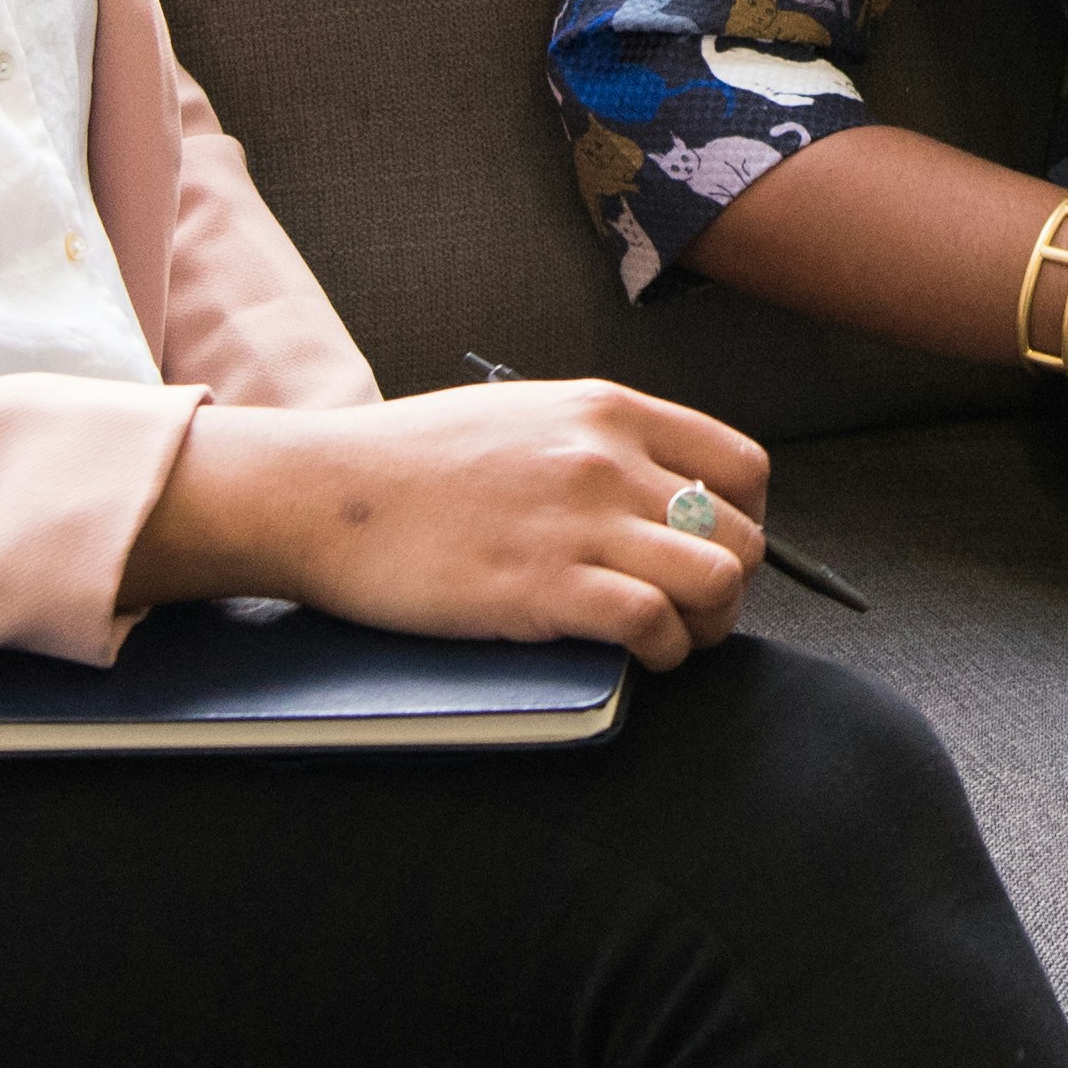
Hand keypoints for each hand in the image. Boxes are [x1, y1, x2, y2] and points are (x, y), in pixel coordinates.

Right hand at [128, 384, 771, 668]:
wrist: (322, 491)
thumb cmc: (413, 462)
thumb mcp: (527, 416)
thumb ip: (601, 442)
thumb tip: (662, 490)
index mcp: (609, 410)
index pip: (742, 466)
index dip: (744, 521)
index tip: (714, 551)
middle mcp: (608, 459)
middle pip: (741, 533)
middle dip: (732, 584)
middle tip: (692, 612)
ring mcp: (580, 522)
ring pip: (719, 579)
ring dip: (708, 624)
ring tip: (673, 638)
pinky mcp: (545, 588)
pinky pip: (656, 624)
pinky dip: (664, 651)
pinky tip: (639, 656)